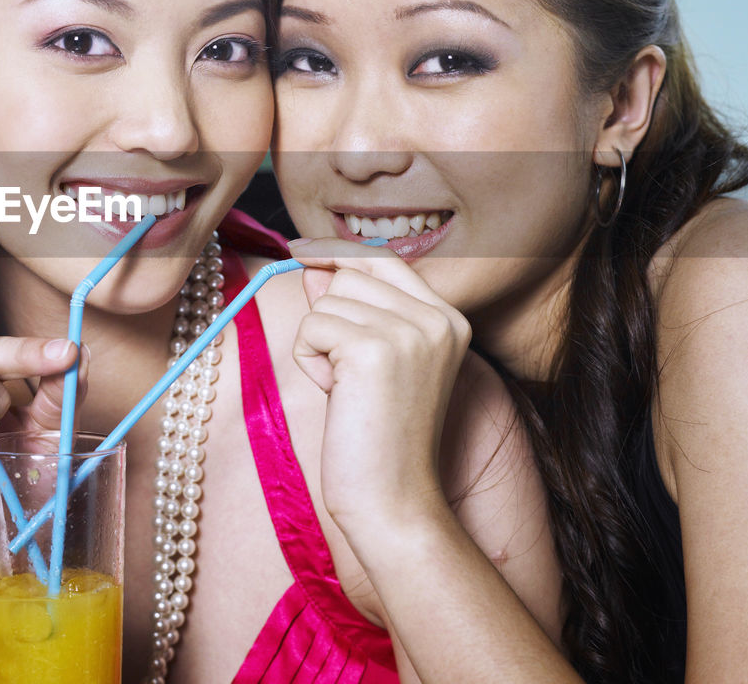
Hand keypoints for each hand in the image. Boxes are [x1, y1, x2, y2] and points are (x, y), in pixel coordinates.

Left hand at [288, 238, 471, 534]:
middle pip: (348, 275)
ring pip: (324, 301)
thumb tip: (315, 267)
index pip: (382, 258)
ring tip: (347, 390)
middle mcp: (437, 317)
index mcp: (448, 318)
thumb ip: (350, 310)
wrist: (394, 499)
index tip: (299, 248)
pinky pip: (311, 327)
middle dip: (328, 320)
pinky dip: (310, 361)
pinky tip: (337, 395)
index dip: (336, 253)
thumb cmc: (379, 438)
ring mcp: (410, 330)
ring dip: (318, 345)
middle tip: (349, 377)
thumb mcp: (370, 363)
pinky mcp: (374, 348)